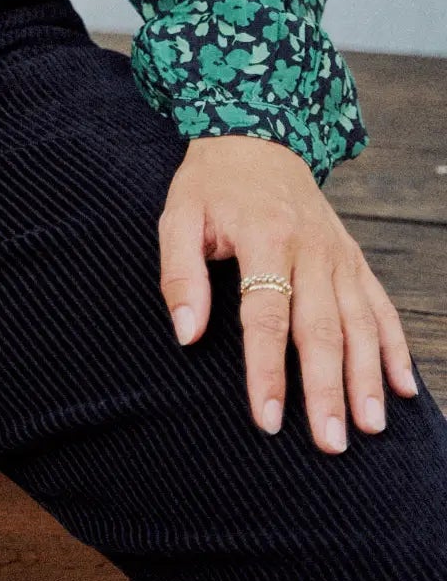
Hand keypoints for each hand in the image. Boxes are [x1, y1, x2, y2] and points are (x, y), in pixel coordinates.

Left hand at [158, 134, 419, 451]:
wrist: (255, 137)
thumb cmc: (211, 184)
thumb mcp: (179, 216)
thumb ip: (179, 274)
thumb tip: (186, 334)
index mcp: (264, 236)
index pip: (267, 315)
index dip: (267, 369)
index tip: (267, 418)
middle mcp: (310, 248)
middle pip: (321, 328)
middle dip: (326, 389)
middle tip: (330, 442)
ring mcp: (338, 254)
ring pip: (359, 323)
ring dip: (366, 378)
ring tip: (368, 427)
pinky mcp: (355, 258)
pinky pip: (381, 306)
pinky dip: (394, 348)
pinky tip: (402, 388)